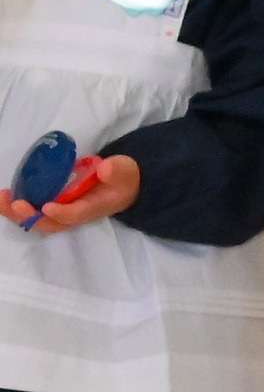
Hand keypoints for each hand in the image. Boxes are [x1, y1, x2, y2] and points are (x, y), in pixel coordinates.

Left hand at [6, 154, 138, 235]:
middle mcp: (76, 215)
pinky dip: (18, 209)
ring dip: (18, 215)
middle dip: (31, 217)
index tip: (47, 206)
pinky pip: (34, 214)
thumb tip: (104, 168)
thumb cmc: (122, 178)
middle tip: (15, 203)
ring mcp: (64, 213)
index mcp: (94, 207)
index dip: (62, 212)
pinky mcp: (55, 208)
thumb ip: (116, 170)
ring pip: (38, 221)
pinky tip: (6, 197)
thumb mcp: (124, 171)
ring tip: (2, 200)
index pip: (76, 214)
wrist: (123, 188)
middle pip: (51, 224)